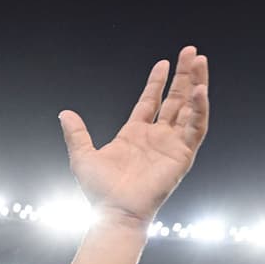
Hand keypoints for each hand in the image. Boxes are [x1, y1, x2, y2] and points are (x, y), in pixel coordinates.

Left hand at [62, 45, 208, 224]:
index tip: (163, 63)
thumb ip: (76, 133)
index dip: (157, 82)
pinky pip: (196, 128)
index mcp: (134, 134)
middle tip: (191, 52)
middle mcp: (156, 137)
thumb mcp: (82, 155)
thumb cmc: (99, 190)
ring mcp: (171, 144)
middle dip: (184, 75)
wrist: (114, 211)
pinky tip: (200, 91)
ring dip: (197, 84)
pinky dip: (200, 109)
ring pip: (190, 108)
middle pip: (174, 99)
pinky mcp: (183, 155)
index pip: (151, 101)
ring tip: (201, 61)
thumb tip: (64, 113)